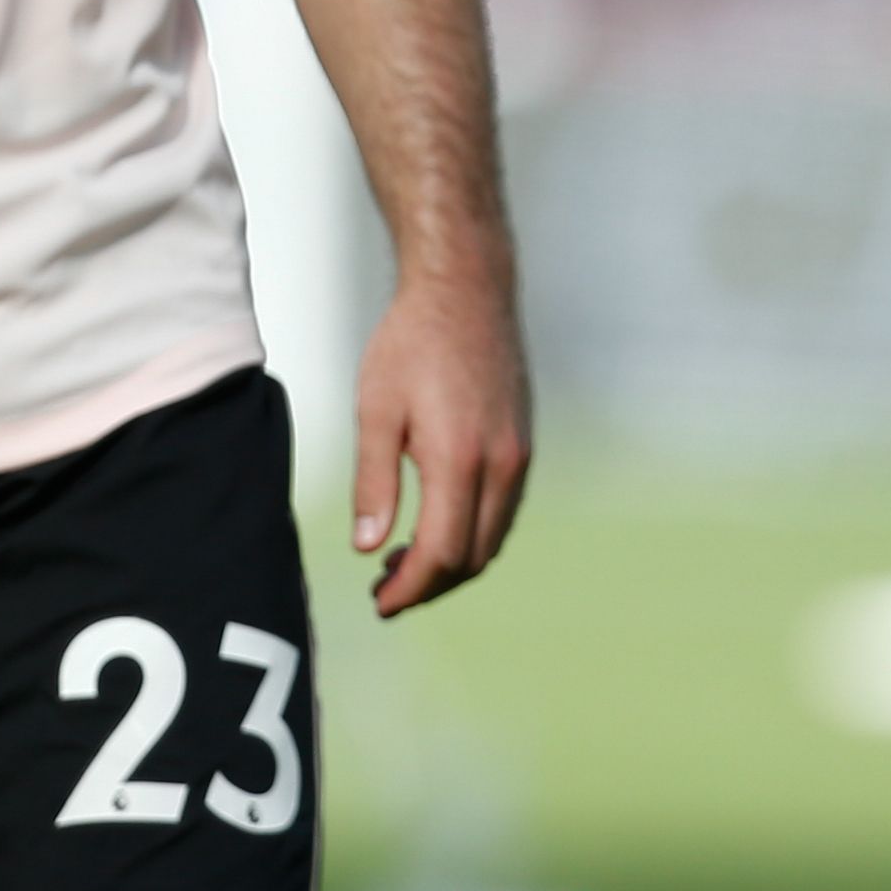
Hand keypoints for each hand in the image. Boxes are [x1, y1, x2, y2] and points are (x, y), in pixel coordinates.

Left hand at [351, 261, 533, 617]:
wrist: (466, 288)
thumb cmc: (413, 341)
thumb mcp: (376, 409)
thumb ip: (373, 482)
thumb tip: (368, 547)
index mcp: (458, 457)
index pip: (441, 553)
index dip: (410, 588)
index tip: (380, 602)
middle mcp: (500, 463)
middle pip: (472, 557)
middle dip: (430, 585)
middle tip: (385, 590)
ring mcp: (519, 455)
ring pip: (492, 539)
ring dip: (452, 563)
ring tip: (402, 562)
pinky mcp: (523, 444)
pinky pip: (502, 511)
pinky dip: (472, 534)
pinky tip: (437, 525)